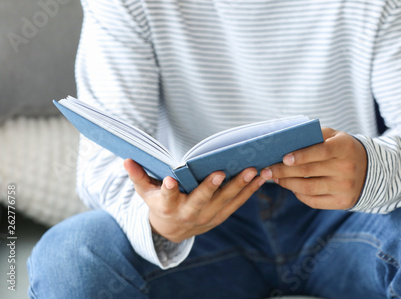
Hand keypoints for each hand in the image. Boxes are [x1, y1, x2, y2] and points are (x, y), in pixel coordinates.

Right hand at [124, 159, 265, 242]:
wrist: (173, 230)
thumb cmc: (158, 203)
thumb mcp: (145, 192)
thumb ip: (138, 176)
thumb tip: (126, 159)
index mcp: (167, 206)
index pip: (166, 198)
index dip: (167, 190)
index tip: (170, 181)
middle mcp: (188, 213)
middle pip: (200, 201)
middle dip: (210, 187)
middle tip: (220, 172)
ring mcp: (207, 216)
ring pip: (225, 201)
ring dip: (240, 186)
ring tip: (254, 170)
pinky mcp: (221, 216)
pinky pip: (237, 203)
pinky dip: (250, 190)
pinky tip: (261, 176)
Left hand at [260, 128, 366, 209]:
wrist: (370, 170)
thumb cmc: (342, 149)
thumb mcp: (335, 136)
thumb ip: (314, 135)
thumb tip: (285, 140)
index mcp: (345, 147)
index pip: (321, 151)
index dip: (301, 155)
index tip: (283, 158)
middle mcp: (347, 168)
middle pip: (309, 172)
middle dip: (283, 172)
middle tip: (266, 171)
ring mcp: (345, 187)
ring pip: (308, 188)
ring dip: (287, 184)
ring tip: (275, 178)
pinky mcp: (343, 202)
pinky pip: (314, 201)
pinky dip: (299, 194)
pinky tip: (291, 187)